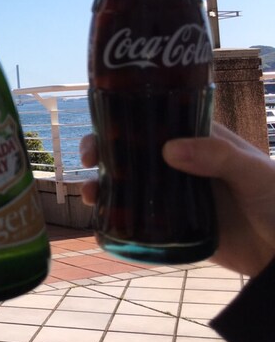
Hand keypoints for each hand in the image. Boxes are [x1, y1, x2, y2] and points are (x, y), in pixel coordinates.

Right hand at [80, 123, 274, 277]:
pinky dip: (117, 215)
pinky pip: (138, 216)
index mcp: (197, 138)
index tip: (101, 128)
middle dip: (104, 150)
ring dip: (103, 184)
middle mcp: (180, 161)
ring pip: (129, 182)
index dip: (123, 119)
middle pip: (132, 149)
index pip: (154, 119)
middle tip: (87, 159)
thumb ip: (218, 156)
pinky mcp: (173, 222)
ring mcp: (174, 192)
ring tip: (88, 193)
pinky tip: (101, 218)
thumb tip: (169, 150)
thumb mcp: (254, 172)